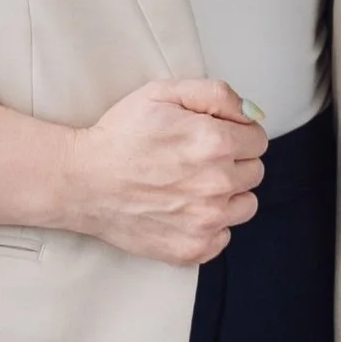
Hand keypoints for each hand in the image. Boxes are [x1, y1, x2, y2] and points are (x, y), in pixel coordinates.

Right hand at [57, 78, 264, 264]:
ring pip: (246, 206)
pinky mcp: (192, 249)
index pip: (258, 140)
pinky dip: (211, 225)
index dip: (237, 134)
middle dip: (234, 162)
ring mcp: (205, 221)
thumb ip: (217, 94)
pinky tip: (185, 210)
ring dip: (228, 195)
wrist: (82, 180)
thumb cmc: (121, 135)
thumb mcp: (165, 93)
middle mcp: (216, 184)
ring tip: (194, 185)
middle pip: (254, 172)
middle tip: (198, 159)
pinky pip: (224, 237)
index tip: (215, 136)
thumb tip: (252, 114)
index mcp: (214, 142)